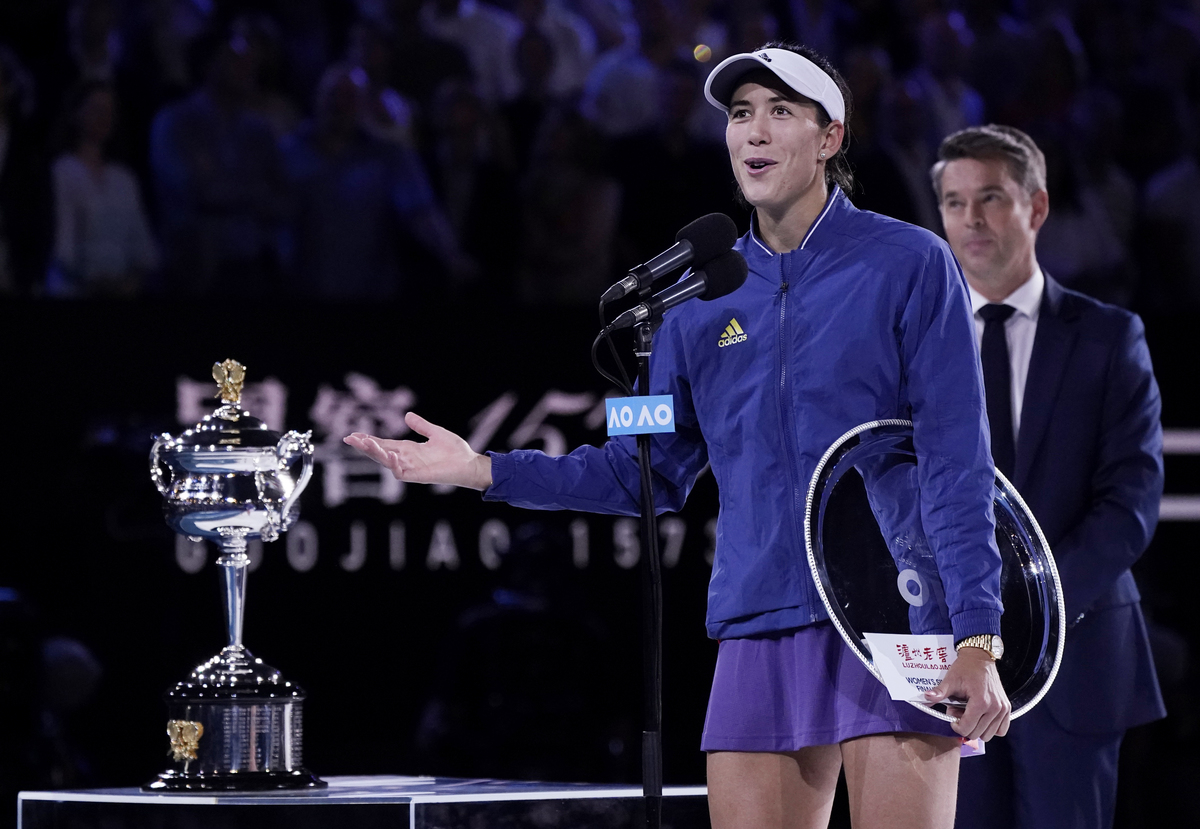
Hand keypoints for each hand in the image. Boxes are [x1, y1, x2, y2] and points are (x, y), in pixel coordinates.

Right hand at [343, 412, 492, 490]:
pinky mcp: (418, 476)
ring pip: (386, 462)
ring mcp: (411, 468)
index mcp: (409, 449)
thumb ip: (421, 426)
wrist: (470, 463)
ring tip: (364, 443)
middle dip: (365, 446)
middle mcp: (407, 459)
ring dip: (375, 453)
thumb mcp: (436, 433)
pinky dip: (394, 464)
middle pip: (380, 453)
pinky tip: (390, 454)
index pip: (384, 444)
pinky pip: (401, 472)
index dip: (369, 440)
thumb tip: (407, 415)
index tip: (353, 434)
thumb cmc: (456, 451)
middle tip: (349, 438)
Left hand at [924, 647, 1010, 740]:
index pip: (967, 728)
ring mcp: (1003, 709)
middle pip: (977, 733)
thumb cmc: (965, 668)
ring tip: (970, 712)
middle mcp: (995, 708)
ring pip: (988, 734)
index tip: (951, 715)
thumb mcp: (950, 680)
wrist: (980, 657)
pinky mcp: (1007, 709)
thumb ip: (940, 692)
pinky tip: (981, 716)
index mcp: (981, 702)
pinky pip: (1001, 729)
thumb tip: (926, 697)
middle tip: (959, 711)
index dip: (956, 726)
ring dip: (977, 727)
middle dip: (965, 725)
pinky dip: (990, 727)